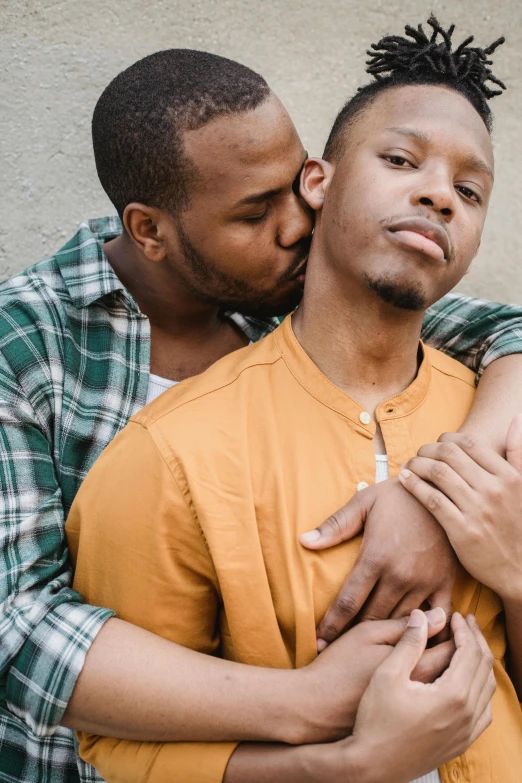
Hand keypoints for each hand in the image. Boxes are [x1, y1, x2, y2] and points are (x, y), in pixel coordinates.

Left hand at [300, 478, 456, 646]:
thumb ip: (335, 526)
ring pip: (400, 623)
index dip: (332, 626)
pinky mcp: (445, 583)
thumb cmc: (398, 496)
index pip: (348, 603)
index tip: (319, 642)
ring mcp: (424, 582)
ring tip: (371, 655)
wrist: (442, 489)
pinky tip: (413, 643)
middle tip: (340, 652)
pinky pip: (436, 619)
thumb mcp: (364, 504)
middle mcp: (399, 576)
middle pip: (372, 619)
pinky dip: (426, 633)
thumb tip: (303, 541)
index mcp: (375, 558)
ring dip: (386, 638)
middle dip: (354, 636)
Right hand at [317, 610, 494, 782]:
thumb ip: (408, 641)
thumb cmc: (373, 718)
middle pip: (484, 668)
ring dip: (480, 664)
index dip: (464, 629)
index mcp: (452, 695)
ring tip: (467, 646)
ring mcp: (465, 733)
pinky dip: (480, 690)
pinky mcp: (459, 744)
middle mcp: (466, 715)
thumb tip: (423, 614)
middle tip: (465, 623)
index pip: (470, 651)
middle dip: (476, 640)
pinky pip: (483, 713)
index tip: (455, 614)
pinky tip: (467, 682)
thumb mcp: (386, 672)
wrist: (369, 765)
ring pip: (487, 690)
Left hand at [399, 415, 521, 602]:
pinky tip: (404, 480)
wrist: (518, 569)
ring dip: (416, 464)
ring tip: (409, 466)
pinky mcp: (462, 530)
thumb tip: (515, 420)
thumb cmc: (517, 526)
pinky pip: (431, 499)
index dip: (447, 438)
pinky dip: (413, 485)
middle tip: (418, 454)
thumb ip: (518, 453)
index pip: (469, 443)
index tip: (437, 444)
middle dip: (428, 449)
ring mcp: (478, 510)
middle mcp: (494, 490)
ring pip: (437, 473)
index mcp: (509, 476)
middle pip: (449, 454)